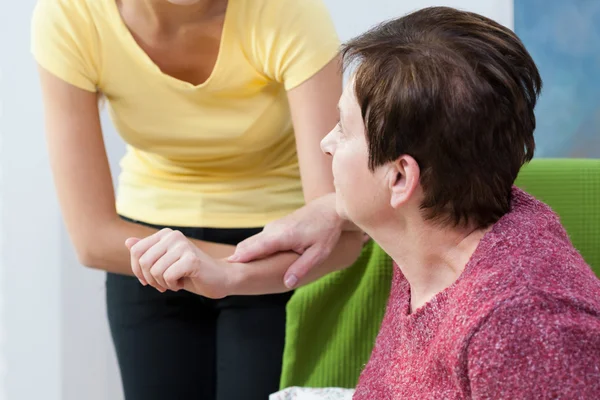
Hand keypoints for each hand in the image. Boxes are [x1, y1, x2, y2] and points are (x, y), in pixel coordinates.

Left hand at [125, 228, 230, 298]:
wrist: (220, 278)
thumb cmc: (191, 273)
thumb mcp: (164, 263)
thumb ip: (147, 252)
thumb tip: (127, 241)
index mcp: (165, 234)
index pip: (136, 251)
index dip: (138, 270)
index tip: (149, 280)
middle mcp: (173, 235)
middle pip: (144, 262)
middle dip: (151, 279)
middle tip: (165, 283)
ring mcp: (182, 246)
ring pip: (155, 271)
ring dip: (163, 283)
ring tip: (176, 282)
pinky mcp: (191, 259)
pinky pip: (168, 277)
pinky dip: (173, 285)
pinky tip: (184, 282)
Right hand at [228, 193, 344, 288]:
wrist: (329, 208)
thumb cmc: (326, 231)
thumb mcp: (318, 253)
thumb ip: (301, 268)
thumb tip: (287, 284)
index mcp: (281, 237)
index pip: (253, 250)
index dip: (238, 260)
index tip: (223, 270)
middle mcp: (272, 230)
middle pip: (246, 246)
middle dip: (235, 260)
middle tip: (222, 275)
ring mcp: (272, 227)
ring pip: (251, 243)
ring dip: (242, 256)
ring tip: (231, 272)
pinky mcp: (274, 227)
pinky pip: (257, 240)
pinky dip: (251, 251)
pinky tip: (249, 263)